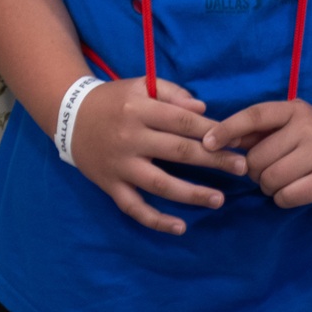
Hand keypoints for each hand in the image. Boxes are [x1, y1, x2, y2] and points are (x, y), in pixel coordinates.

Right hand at [68, 77, 247, 234]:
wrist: (68, 115)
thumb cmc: (113, 99)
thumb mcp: (140, 84)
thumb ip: (172, 93)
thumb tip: (203, 111)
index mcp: (139, 108)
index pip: (184, 122)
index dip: (213, 132)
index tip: (238, 141)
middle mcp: (130, 137)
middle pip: (179, 152)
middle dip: (215, 160)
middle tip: (243, 168)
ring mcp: (120, 164)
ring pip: (160, 184)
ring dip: (192, 193)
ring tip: (219, 199)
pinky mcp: (110, 184)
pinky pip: (134, 207)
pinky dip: (156, 220)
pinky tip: (180, 227)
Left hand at [203, 98, 311, 207]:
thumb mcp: (294, 124)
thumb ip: (262, 131)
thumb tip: (218, 139)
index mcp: (294, 110)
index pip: (253, 116)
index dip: (227, 129)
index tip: (208, 143)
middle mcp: (306, 128)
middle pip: (257, 157)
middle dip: (253, 171)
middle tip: (264, 173)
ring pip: (270, 178)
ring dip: (268, 187)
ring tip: (279, 183)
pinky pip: (288, 195)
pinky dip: (282, 199)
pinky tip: (291, 193)